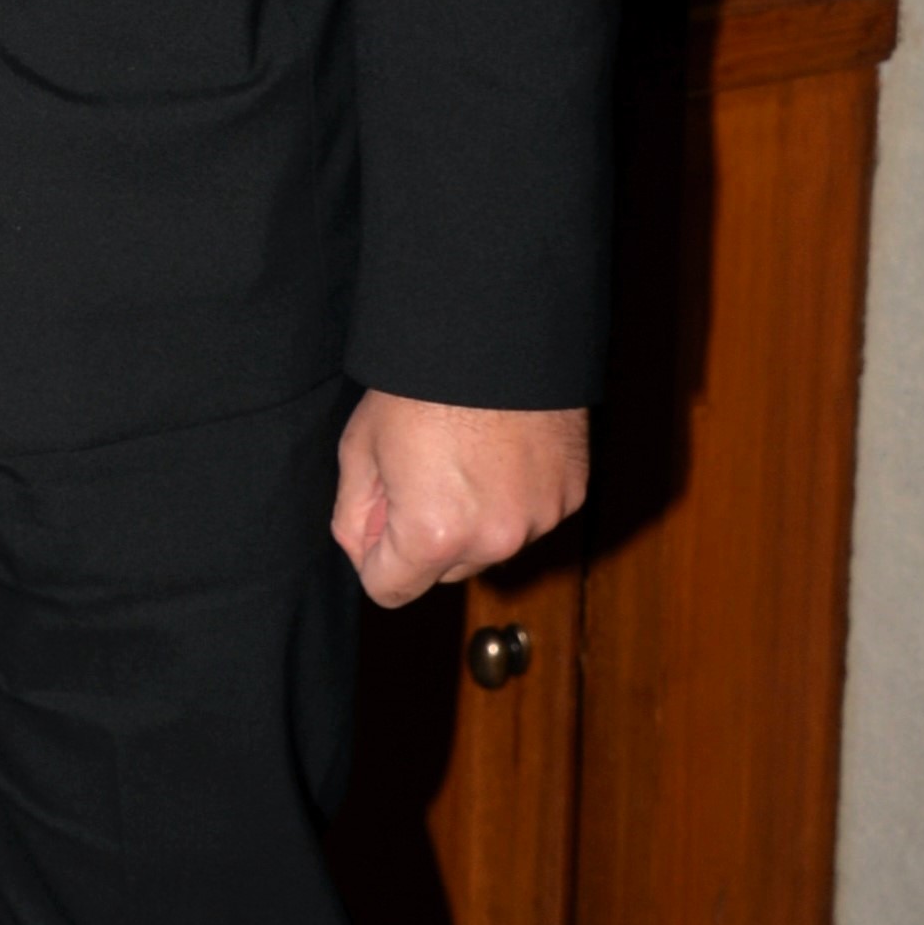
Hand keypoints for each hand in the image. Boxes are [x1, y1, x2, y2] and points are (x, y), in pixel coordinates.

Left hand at [332, 392, 590, 608]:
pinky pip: (529, 518)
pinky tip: (503, 452)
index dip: (374, 558)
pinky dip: (514, 498)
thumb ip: (352, 514)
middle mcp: (492, 541)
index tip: (378, 520)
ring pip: (489, 545)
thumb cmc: (420, 386)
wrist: (496, 333)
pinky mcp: (570, 497)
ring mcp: (539, 521)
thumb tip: (365, 550)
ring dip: (474, 520)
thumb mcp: (361, 447)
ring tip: (465, 456)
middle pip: (444, 572)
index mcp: (432, 535)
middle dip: (427, 539)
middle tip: (422, 472)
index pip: (389, 591)